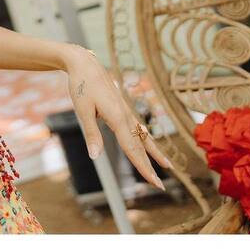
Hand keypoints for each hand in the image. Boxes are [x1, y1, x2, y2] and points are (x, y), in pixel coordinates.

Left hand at [63, 45, 172, 189]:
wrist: (85, 64)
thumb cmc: (82, 86)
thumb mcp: (83, 110)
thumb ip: (92, 134)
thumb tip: (96, 157)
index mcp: (118, 118)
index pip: (133, 149)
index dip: (143, 167)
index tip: (155, 182)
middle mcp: (126, 116)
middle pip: (141, 146)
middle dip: (150, 166)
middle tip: (160, 186)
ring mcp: (126, 112)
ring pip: (143, 137)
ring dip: (154, 153)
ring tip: (168, 166)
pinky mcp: (122, 108)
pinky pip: (138, 129)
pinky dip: (146, 141)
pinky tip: (148, 145)